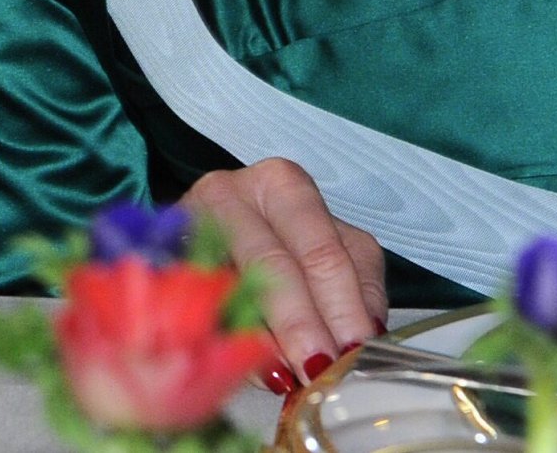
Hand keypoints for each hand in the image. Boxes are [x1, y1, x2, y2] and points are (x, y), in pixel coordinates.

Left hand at [182, 158, 386, 388]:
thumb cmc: (187, 278)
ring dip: (357, 313)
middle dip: (332, 317)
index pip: (265, 259)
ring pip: (350, 252)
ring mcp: (310, 196)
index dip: (291, 317)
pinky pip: (366, 258)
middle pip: (315, 252)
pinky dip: (369, 303)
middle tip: (340, 366)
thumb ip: (231, 330)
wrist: (196, 239)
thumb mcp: (193, 300)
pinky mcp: (338, 217)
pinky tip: (364, 339)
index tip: (307, 365)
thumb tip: (279, 372)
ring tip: (357, 361)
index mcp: (222, 198)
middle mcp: (267, 184)